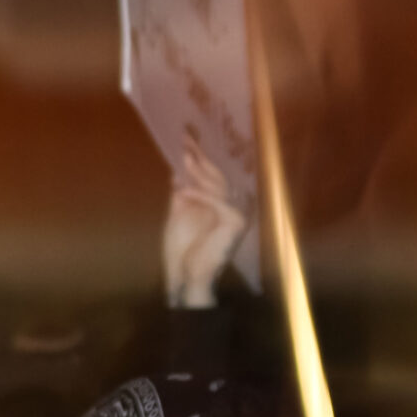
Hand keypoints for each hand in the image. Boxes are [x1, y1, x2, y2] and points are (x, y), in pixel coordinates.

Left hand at [162, 137, 248, 306]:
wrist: (189, 276)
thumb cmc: (185, 250)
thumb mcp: (179, 216)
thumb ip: (181, 196)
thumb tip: (177, 175)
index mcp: (224, 204)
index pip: (212, 177)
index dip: (200, 158)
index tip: (185, 141)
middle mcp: (235, 206)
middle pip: (217, 177)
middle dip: (200, 158)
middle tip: (185, 140)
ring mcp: (238, 214)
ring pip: (217, 186)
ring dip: (199, 171)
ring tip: (184, 157)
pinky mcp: (235, 222)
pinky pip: (216, 202)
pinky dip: (199, 194)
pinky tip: (182, 189)